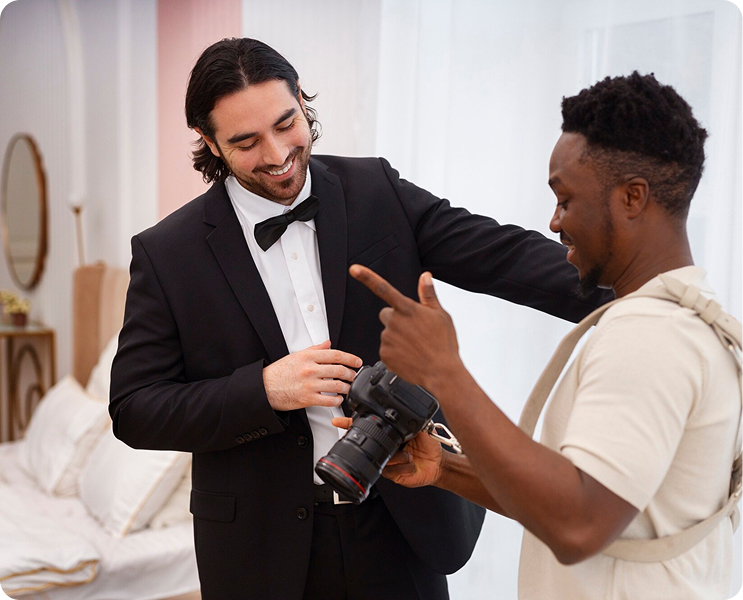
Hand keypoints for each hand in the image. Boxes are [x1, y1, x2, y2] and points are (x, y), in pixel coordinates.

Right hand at [263, 340, 361, 410]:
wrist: (265, 387)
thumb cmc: (279, 372)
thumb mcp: (297, 355)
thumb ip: (315, 349)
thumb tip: (328, 344)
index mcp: (308, 357)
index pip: (336, 355)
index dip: (351, 358)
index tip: (357, 362)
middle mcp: (310, 369)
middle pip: (339, 370)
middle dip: (351, 374)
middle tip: (354, 376)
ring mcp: (309, 385)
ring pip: (337, 386)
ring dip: (346, 388)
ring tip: (348, 388)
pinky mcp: (307, 399)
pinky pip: (328, 401)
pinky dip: (337, 400)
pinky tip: (338, 399)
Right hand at [331, 417, 442, 487]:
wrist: (438, 465)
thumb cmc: (430, 446)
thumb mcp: (421, 428)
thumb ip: (410, 420)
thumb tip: (403, 408)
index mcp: (391, 435)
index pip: (369, 428)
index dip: (351, 425)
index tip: (338, 421)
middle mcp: (387, 448)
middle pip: (371, 445)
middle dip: (378, 446)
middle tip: (398, 446)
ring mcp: (388, 462)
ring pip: (381, 459)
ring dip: (397, 457)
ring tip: (410, 455)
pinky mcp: (392, 474)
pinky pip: (389, 471)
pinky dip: (403, 466)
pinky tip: (411, 464)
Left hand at [349, 266, 462, 390]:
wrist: (442, 373)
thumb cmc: (444, 344)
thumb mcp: (441, 315)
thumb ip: (428, 294)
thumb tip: (425, 276)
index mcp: (407, 309)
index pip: (383, 288)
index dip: (367, 277)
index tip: (354, 269)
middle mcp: (394, 322)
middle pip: (386, 314)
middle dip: (396, 320)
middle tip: (413, 331)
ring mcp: (388, 339)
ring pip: (388, 333)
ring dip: (398, 337)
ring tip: (415, 347)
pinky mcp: (384, 355)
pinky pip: (386, 349)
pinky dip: (396, 353)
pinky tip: (409, 357)